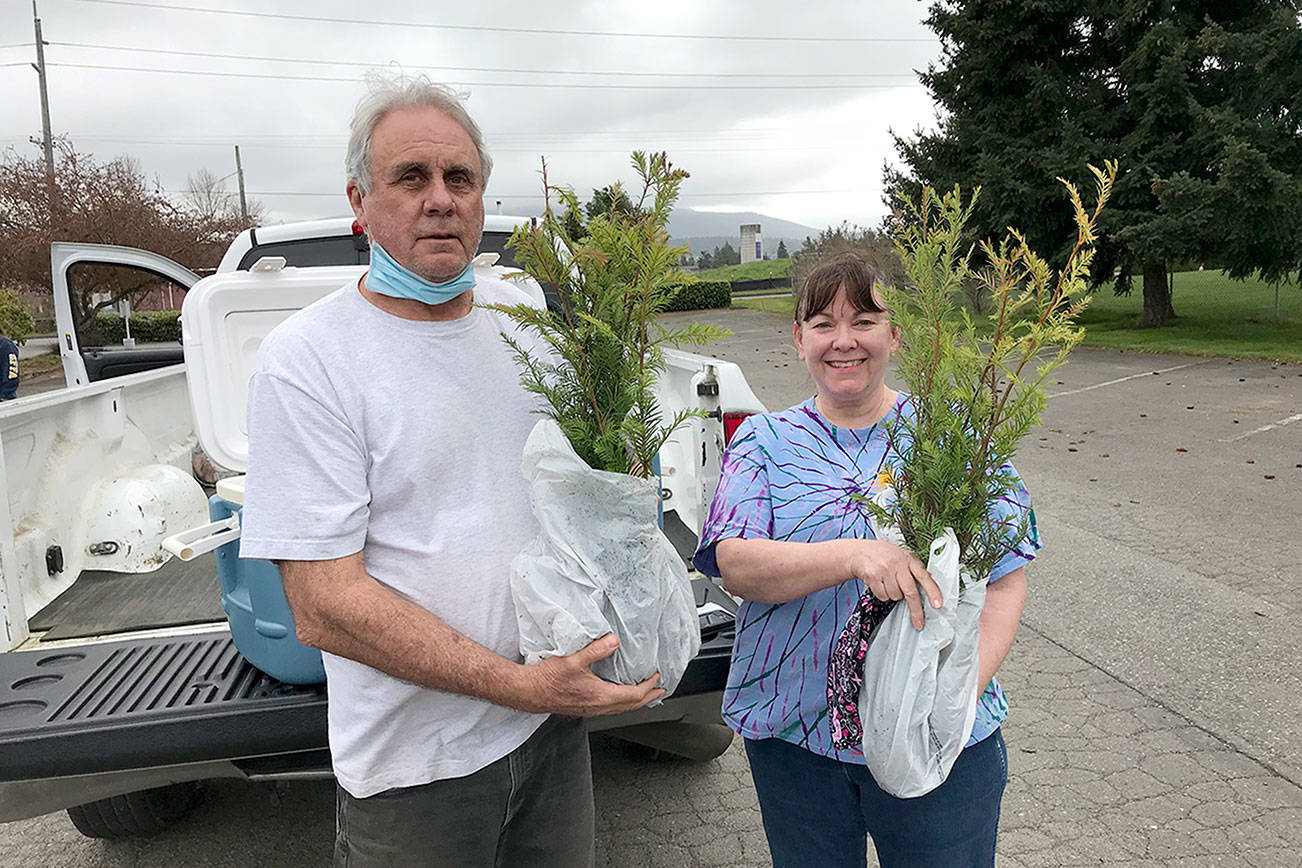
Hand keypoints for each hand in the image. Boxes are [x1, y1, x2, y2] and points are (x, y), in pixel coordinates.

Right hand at [517, 634, 664, 716]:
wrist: (531, 692)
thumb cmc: (548, 679)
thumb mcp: (574, 660)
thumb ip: (596, 649)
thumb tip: (613, 641)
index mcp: (600, 696)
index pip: (634, 695)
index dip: (648, 687)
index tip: (656, 677)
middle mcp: (598, 706)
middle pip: (632, 706)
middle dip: (649, 697)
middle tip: (661, 690)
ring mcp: (592, 709)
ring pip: (622, 709)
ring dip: (637, 701)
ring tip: (646, 694)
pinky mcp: (585, 708)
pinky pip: (612, 708)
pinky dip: (623, 703)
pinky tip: (620, 696)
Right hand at [847, 539, 941, 629]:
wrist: (860, 552)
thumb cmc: (884, 555)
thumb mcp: (903, 556)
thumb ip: (915, 567)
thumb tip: (930, 580)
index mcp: (909, 559)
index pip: (924, 577)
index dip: (932, 591)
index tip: (938, 604)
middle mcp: (898, 564)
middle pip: (910, 592)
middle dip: (916, 610)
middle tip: (919, 623)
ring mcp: (884, 570)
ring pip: (896, 596)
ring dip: (894, 595)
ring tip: (890, 584)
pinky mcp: (872, 576)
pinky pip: (883, 596)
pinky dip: (883, 595)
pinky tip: (881, 584)